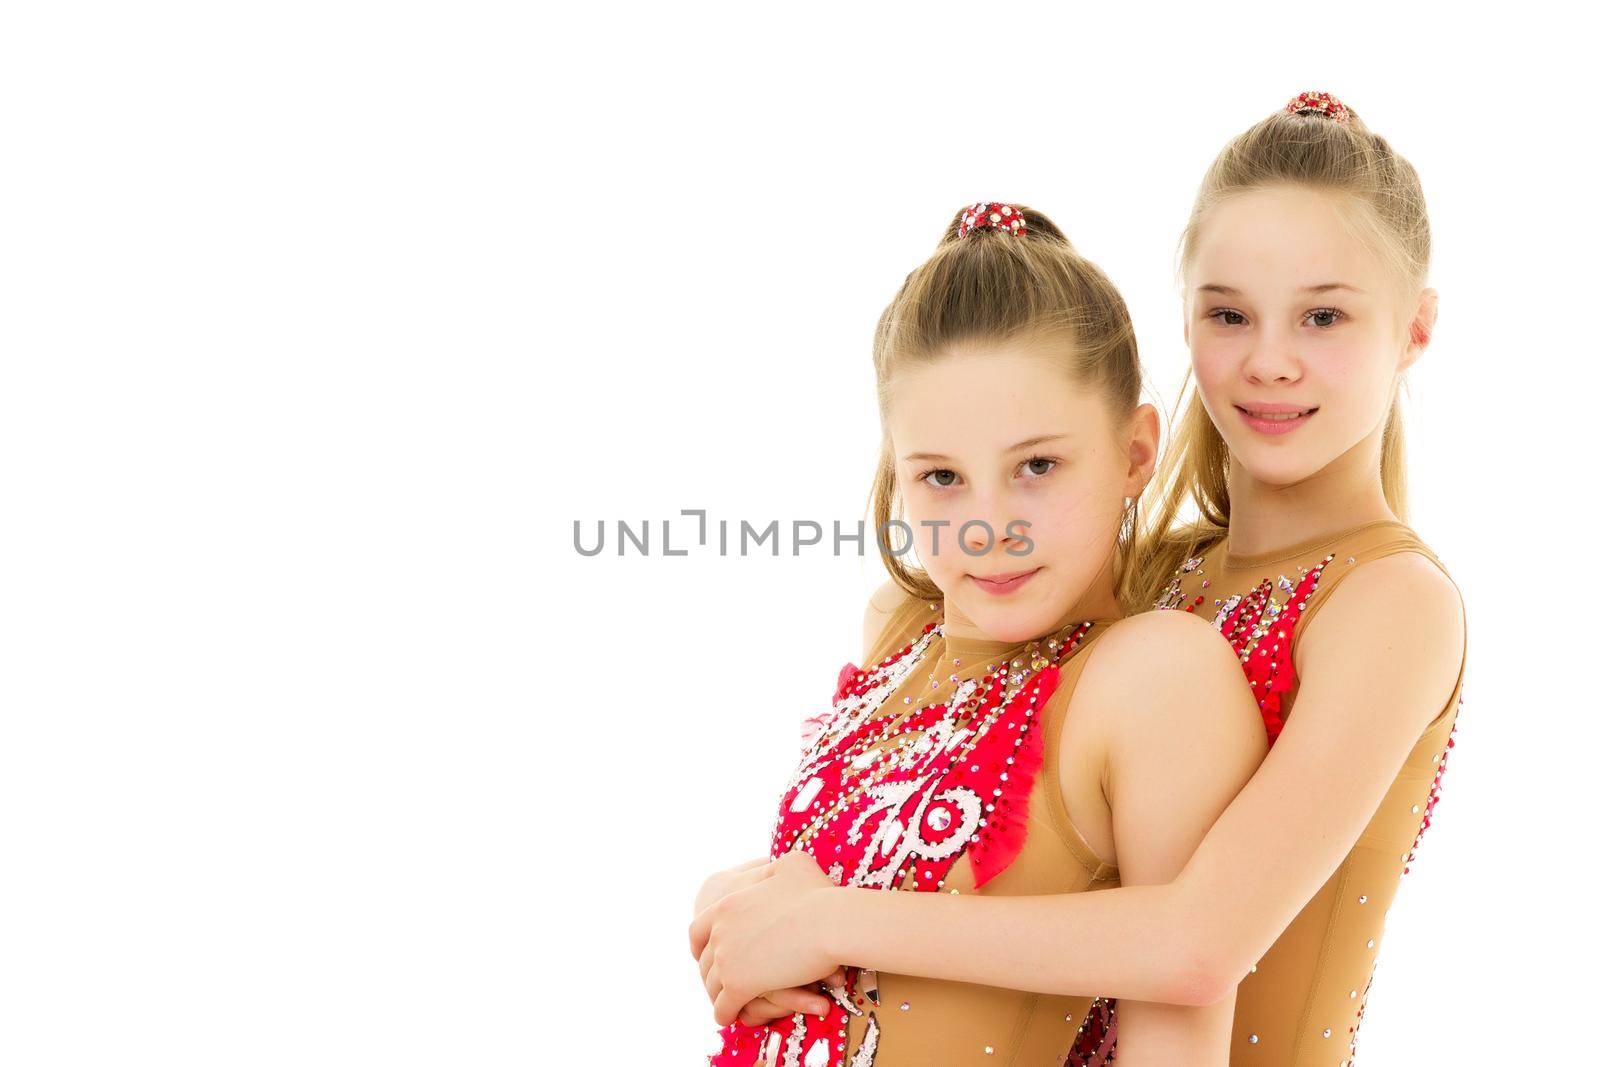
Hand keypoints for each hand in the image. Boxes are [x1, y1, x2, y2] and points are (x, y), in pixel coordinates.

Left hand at [688, 851, 841, 1026]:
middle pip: (704, 961)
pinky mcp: (739, 985)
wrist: (828, 922)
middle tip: (720, 983)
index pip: (697, 929)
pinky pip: (724, 1007)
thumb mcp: (793, 865)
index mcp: (726, 904)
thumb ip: (774, 867)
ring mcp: (727, 959)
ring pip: (712, 986)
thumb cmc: (819, 893)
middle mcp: (719, 931)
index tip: (704, 954)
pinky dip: (725, 1014)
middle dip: (710, 974)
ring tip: (725, 1004)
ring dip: (717, 997)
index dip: (700, 945)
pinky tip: (731, 1017)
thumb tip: (775, 863)